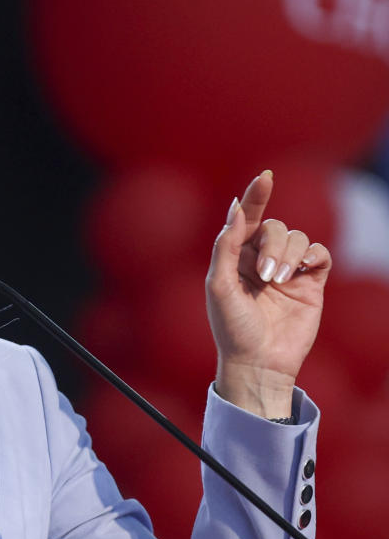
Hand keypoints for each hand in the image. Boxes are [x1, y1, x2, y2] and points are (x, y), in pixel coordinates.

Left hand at [206, 170, 331, 417]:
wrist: (259, 362)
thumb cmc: (231, 327)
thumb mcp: (219, 285)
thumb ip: (226, 246)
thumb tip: (237, 209)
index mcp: (235, 256)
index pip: (247, 218)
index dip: (256, 196)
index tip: (266, 177)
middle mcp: (261, 259)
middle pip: (276, 227)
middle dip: (272, 244)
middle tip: (266, 275)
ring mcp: (287, 270)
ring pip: (298, 237)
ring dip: (289, 253)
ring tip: (279, 280)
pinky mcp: (310, 283)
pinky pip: (319, 253)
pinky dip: (313, 256)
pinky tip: (303, 271)